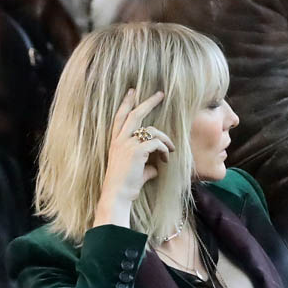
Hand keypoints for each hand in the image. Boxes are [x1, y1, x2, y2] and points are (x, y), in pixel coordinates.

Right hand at [93, 89, 174, 228]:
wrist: (118, 196)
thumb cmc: (126, 185)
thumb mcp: (136, 168)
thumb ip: (146, 161)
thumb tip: (158, 164)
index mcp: (116, 142)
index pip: (120, 117)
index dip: (126, 104)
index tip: (133, 92)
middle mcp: (119, 140)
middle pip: (135, 114)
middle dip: (148, 102)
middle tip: (160, 93)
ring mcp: (127, 144)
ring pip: (151, 130)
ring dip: (166, 139)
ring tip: (171, 149)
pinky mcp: (137, 151)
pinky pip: (157, 143)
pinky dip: (165, 149)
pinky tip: (167, 159)